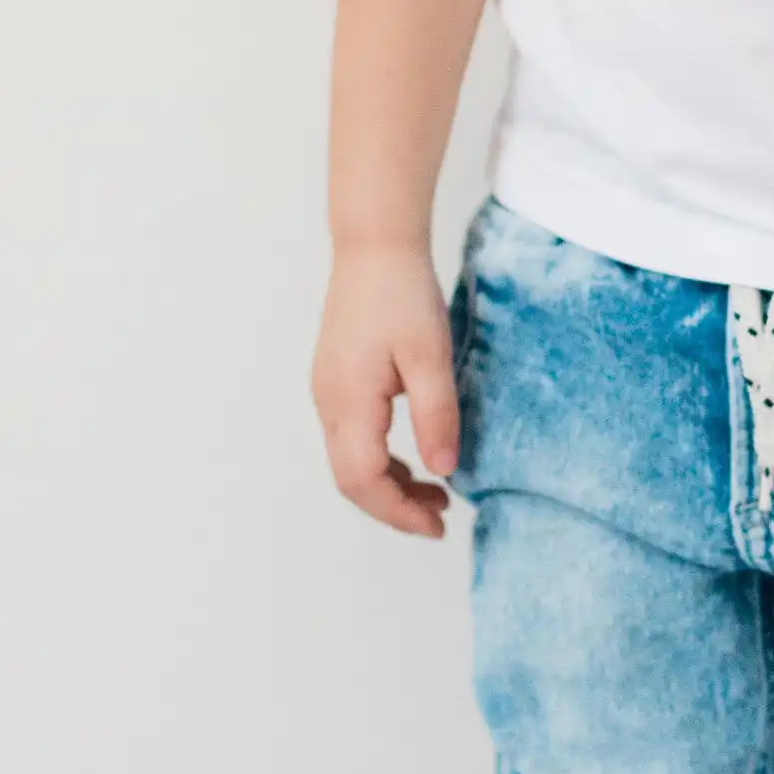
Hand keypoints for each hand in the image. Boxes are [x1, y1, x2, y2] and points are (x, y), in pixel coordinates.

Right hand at [312, 244, 460, 538]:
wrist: (374, 247)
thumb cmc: (403, 294)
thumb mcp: (430, 357)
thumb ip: (437, 417)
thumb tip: (444, 471)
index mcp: (349, 402)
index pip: (364, 480)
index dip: (399, 512)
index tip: (438, 526)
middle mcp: (329, 403)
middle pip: (352, 479)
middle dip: (394, 507)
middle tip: (441, 517)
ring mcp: (329, 392)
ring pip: (350, 460)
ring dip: (389, 485)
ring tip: (437, 492)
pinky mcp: (337, 381)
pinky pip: (353, 438)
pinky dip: (382, 460)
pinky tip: (415, 458)